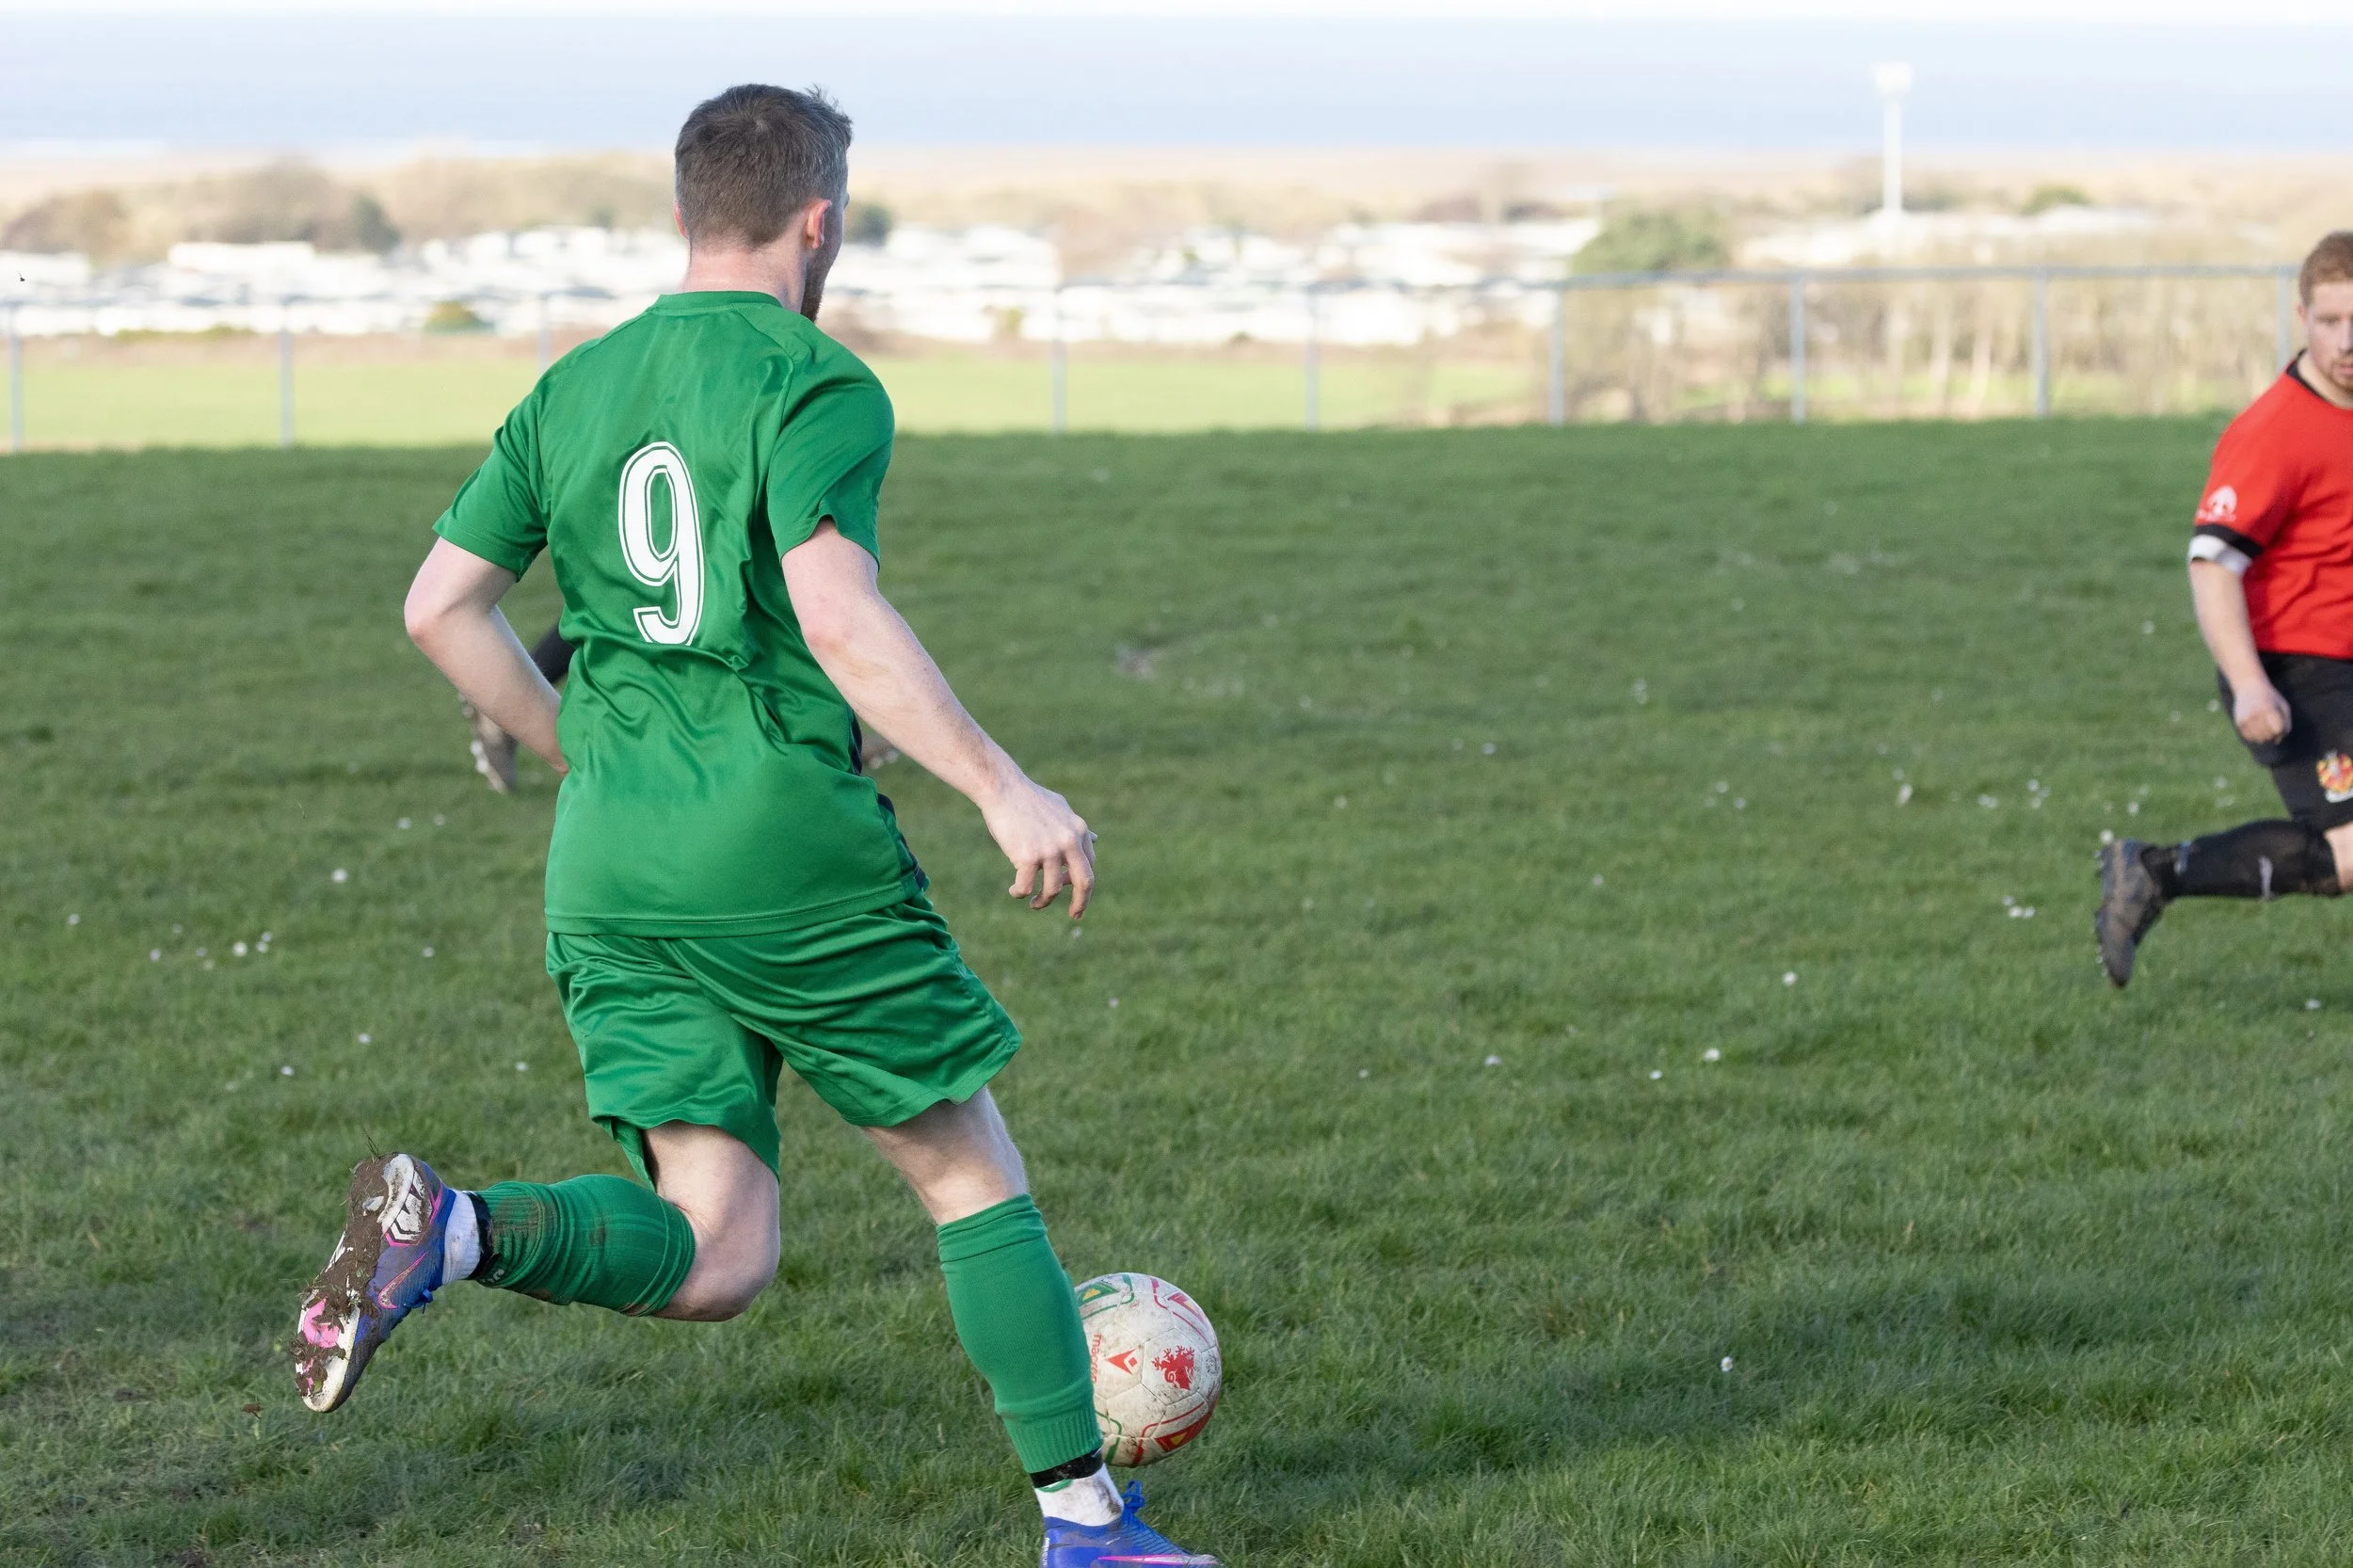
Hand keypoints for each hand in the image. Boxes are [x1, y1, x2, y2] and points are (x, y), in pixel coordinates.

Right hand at [978, 775, 1095, 916]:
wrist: (1002, 788)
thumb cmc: (1028, 799)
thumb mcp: (1061, 809)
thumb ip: (1077, 828)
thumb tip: (1095, 838)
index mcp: (1078, 830)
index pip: (1088, 865)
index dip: (1080, 881)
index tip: (1070, 889)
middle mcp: (1068, 841)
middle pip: (1084, 882)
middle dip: (1081, 903)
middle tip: (1075, 914)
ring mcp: (1049, 850)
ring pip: (1053, 890)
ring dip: (1043, 901)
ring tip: (1034, 903)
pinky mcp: (1027, 856)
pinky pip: (1027, 887)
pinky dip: (1020, 893)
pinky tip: (1014, 891)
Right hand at [2234, 680, 2291, 743]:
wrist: (2249, 686)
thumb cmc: (2270, 697)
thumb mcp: (2283, 706)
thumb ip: (2286, 724)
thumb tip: (2277, 742)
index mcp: (2268, 708)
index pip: (2278, 730)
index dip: (2282, 730)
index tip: (2280, 724)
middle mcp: (2255, 714)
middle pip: (2269, 735)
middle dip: (2273, 734)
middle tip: (2272, 724)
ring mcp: (2246, 718)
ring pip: (2258, 738)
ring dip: (2264, 736)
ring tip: (2265, 726)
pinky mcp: (2239, 722)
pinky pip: (2249, 737)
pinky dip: (2255, 736)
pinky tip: (2257, 727)